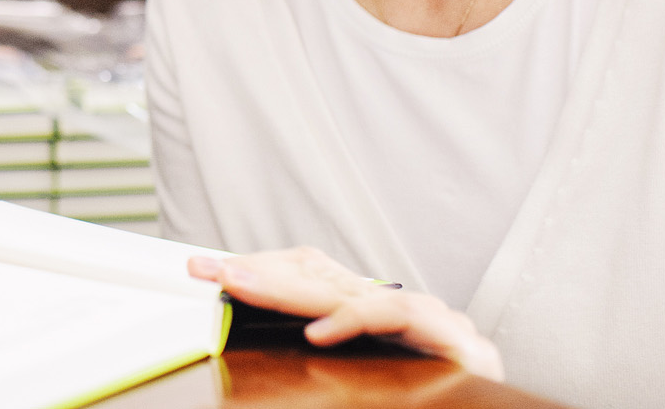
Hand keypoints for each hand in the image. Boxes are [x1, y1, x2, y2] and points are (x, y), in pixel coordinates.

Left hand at [189, 247, 503, 381]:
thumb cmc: (426, 402)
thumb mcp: (359, 384)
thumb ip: (324, 370)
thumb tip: (266, 336)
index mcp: (378, 320)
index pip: (309, 277)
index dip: (257, 272)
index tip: (207, 271)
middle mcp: (405, 312)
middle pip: (320, 275)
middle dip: (258, 272)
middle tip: (207, 268)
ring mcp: (432, 324)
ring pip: (349, 290)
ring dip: (288, 288)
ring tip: (238, 284)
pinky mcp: (456, 344)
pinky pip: (397, 315)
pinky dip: (355, 320)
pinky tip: (319, 332)